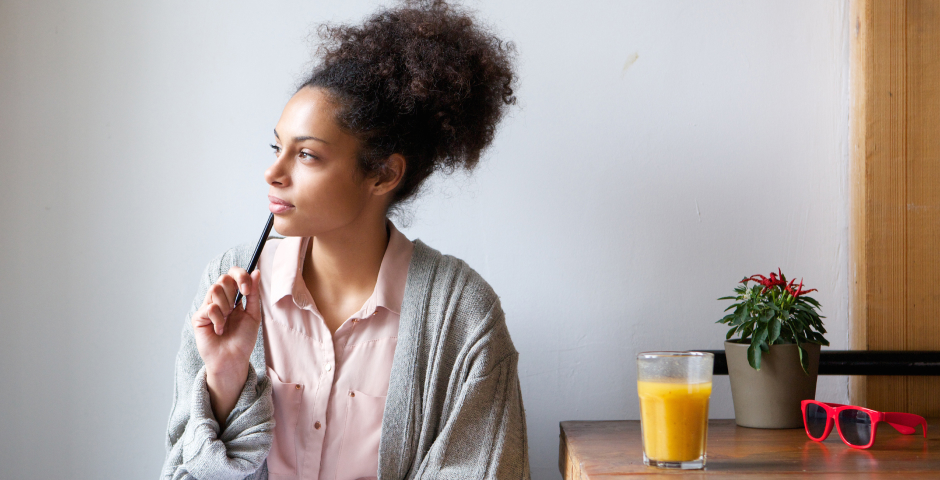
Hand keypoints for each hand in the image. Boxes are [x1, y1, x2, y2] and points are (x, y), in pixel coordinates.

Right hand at [190, 266, 262, 421]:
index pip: (233, 275)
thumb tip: (257, 271)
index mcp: (233, 297)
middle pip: (223, 278)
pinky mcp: (198, 317)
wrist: (233, 360)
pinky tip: (220, 330)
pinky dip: (219, 319)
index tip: (248, 289)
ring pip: (214, 289)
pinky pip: (210, 307)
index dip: (240, 275)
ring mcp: (207, 307)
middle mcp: (219, 300)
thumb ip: (253, 294)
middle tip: (239, 304)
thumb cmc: (243, 340)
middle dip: (235, 288)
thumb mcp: (253, 315)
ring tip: (228, 320)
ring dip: (226, 305)